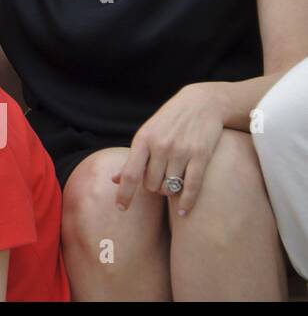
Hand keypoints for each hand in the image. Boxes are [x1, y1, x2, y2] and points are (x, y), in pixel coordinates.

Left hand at [112, 82, 226, 215]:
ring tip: (171, 182)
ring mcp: (181, 151)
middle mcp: (161, 146)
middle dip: (152, 187)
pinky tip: (183, 212)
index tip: (120, 208)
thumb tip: (114, 180)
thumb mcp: (146, 134)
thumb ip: (133, 158)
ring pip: (170, 187)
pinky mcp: (201, 156)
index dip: (124, 193)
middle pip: (151, 184)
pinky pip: (192, 187)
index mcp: (143, 140)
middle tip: (158, 180)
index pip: (130, 173)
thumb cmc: (168, 122)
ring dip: (168, 191)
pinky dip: (186, 202)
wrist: (201, 104)